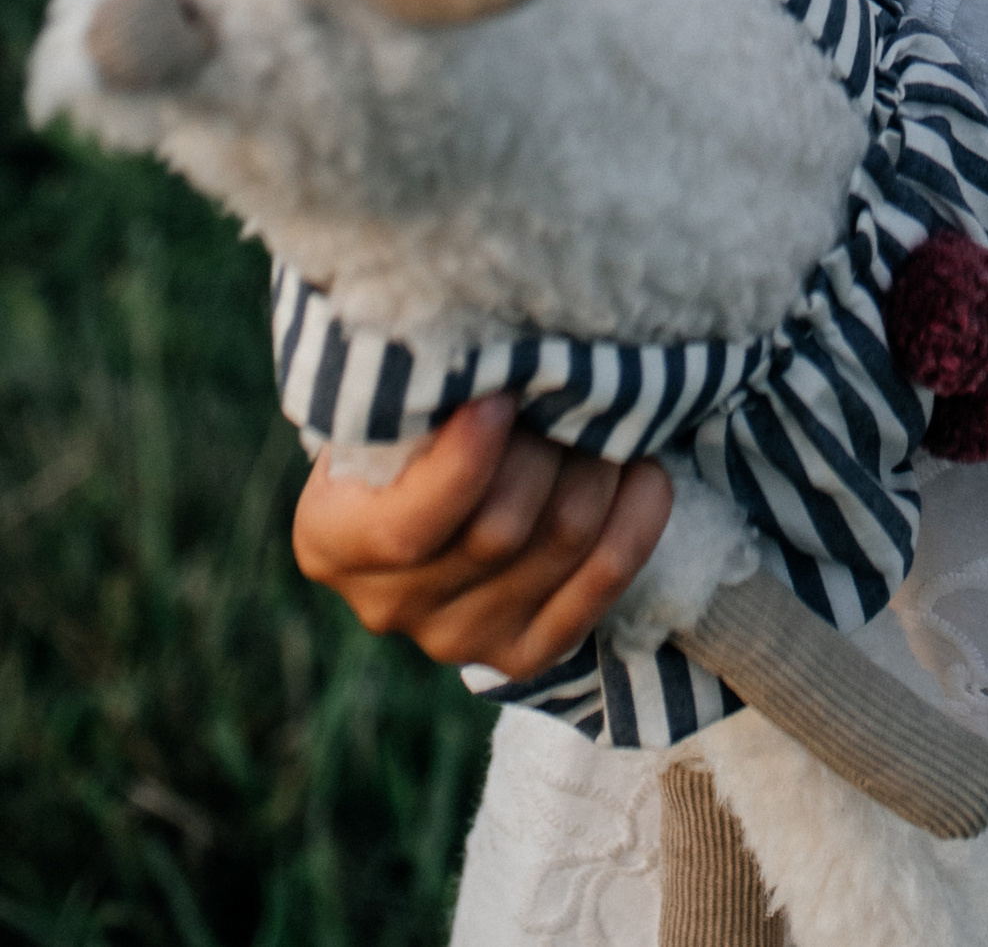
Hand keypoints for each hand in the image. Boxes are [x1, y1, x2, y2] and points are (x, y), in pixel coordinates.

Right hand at [292, 396, 671, 677]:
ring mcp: (458, 639)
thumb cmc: (417, 415)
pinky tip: (645, 470)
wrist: (441, 476)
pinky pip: (601, 586)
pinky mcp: (524, 652)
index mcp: (333, 540)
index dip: (466, 464)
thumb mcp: (390, 395)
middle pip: (499, 531)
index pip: (407, 528)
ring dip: (601, 468)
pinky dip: (636, 520)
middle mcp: (389, 604)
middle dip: (550, 446)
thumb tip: (483, 345)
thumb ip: (417, 382)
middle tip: (572, 385)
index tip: (504, 398)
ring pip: (558, 545)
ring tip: (613, 412)